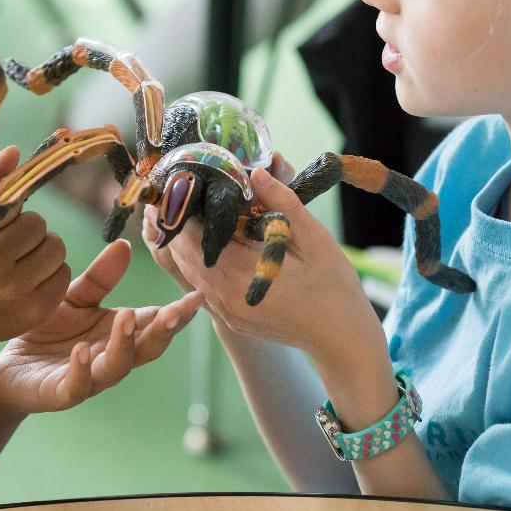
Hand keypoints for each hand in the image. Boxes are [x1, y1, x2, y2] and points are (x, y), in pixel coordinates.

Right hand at [0, 146, 70, 350]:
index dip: (8, 209)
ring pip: (56, 248)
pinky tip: (28, 280)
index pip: (11, 201)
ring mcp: (16, 294)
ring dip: (44, 249)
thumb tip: (15, 152)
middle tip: (10, 243)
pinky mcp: (36, 312)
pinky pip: (63, 275)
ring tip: (20, 260)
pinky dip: (51, 273)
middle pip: (39, 225)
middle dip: (29, 229)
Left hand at [0, 239, 204, 413]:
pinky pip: (76, 386)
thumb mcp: (74, 298)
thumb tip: (124, 245)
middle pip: (146, 349)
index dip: (177, 313)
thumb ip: (100, 278)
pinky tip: (82, 350)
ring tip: (127, 317)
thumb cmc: (46, 332)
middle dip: (163, 331)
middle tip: (175, 311)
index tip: (197, 296)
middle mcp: (110, 357)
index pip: (154, 323)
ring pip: (117, 368)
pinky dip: (82, 370)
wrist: (7, 368)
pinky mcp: (60, 393)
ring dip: (126, 345)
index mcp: (118, 333)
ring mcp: (88, 378)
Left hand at [153, 161, 381, 372]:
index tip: (180, 182)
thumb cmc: (335, 287)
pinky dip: (196, 263)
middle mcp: (227, 298)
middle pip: (184, 254)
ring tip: (174, 213)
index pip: (198, 236)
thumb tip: (256, 173)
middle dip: (177, 223)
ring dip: (182, 243)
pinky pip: (202, 287)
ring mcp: (228, 312)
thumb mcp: (314, 239)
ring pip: (189, 272)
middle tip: (167, 193)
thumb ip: (283, 204)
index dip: (185, 209)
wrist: (342, 338)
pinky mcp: (232, 319)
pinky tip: (198, 243)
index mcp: (243, 276)